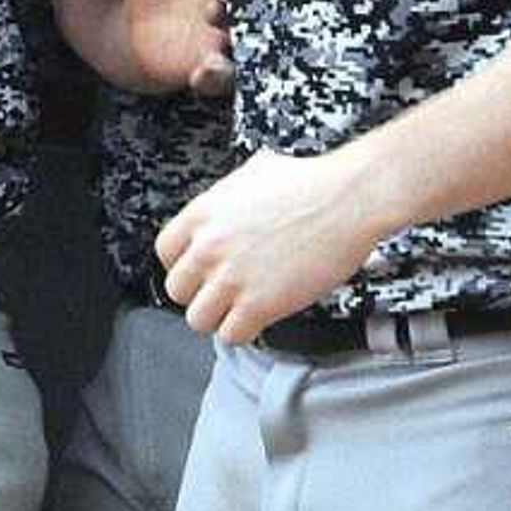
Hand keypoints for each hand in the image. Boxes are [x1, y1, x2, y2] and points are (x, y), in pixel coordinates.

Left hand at [120, 0, 231, 97]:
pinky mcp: (207, 66)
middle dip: (238, 6)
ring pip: (242, 47)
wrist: (150, 12)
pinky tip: (200, 74)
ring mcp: (226, 38)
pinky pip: (220, 79)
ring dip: (234, 44)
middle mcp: (237, 2)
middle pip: (249, 8)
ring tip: (215, 36)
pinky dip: (213, 78)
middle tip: (217, 2)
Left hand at [155, 146, 391, 342]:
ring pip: (198, 319)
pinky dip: (244, 332)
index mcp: (202, 213)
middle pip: (177, 290)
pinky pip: (231, 336)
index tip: (199, 271)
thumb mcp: (252, 174)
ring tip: (239, 309)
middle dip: (199, 293)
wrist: (346, 200)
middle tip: (221, 292)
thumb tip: (228, 205)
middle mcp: (209, 247)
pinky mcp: (259, 304)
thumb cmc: (309, 182)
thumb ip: (228, 197)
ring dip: (218, 317)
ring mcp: (232, 277)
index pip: (164, 252)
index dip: (183, 264)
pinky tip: (259, 318)